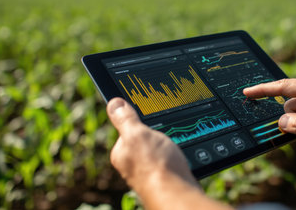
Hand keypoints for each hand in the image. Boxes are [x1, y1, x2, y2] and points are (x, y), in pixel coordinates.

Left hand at [106, 98, 232, 209]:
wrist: (176, 193)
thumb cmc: (155, 165)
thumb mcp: (136, 133)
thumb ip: (125, 119)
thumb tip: (114, 103)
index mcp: (121, 153)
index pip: (128, 131)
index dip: (140, 123)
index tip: (151, 119)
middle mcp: (132, 165)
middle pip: (146, 141)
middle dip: (157, 136)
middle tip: (166, 134)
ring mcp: (149, 174)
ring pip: (160, 152)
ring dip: (169, 147)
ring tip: (174, 148)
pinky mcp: (165, 180)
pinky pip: (171, 162)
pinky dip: (177, 158)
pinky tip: (181, 158)